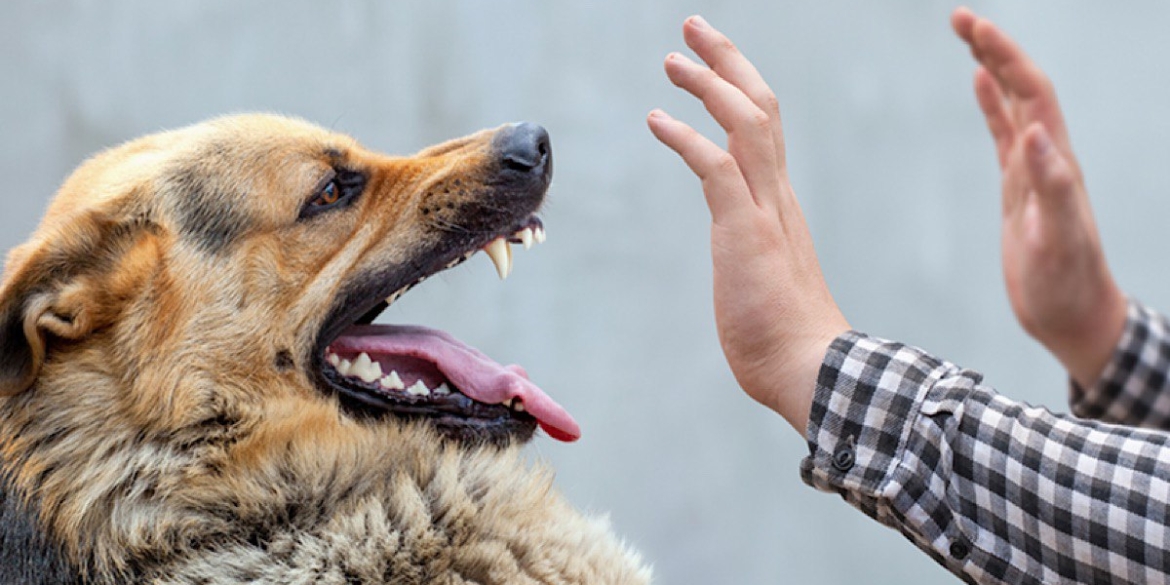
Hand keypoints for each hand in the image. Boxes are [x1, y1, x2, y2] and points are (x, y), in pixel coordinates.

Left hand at [647, 16, 848, 434]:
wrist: (811, 371)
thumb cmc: (786, 340)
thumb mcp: (763, 283)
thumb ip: (754, 260)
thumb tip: (745, 269)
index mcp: (780, 205)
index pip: (765, 129)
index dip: (738, 89)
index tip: (712, 65)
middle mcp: (777, 196)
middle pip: (760, 106)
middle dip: (727, 61)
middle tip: (693, 29)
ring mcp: (765, 211)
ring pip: (745, 122)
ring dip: (709, 84)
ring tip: (672, 59)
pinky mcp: (745, 231)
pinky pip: (716, 167)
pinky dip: (686, 137)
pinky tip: (657, 119)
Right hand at [952, 8, 1126, 387]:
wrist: (1073, 316)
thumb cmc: (1067, 285)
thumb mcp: (1059, 239)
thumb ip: (1052, 185)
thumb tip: (1034, 131)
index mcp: (1056, 162)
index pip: (1031, 92)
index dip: (1005, 56)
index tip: (973, 27)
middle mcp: (1047, 157)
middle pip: (1022, 86)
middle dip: (994, 47)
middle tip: (959, 17)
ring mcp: (1033, 170)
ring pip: (1013, 103)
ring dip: (992, 66)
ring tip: (967, 35)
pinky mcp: (1019, 188)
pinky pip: (1003, 134)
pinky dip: (990, 104)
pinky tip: (978, 86)